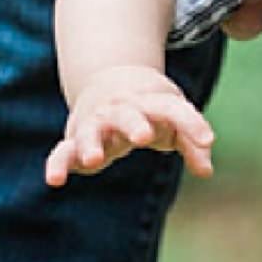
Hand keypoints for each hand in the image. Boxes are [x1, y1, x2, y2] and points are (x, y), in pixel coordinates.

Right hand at [46, 66, 214, 189]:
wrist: (110, 81)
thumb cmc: (150, 108)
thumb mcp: (173, 118)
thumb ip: (191, 142)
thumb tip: (206, 171)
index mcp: (150, 103)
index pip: (173, 110)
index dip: (191, 124)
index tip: (207, 140)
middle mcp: (121, 110)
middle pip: (126, 115)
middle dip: (134, 124)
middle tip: (143, 137)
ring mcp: (96, 124)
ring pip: (91, 131)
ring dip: (91, 144)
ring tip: (94, 160)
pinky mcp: (75, 140)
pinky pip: (63, 151)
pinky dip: (57, 164)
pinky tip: (54, 180)